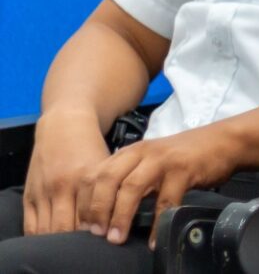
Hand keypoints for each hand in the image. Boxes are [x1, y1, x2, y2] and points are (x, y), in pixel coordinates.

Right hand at [22, 109, 110, 235]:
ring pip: (46, 230)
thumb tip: (118, 218)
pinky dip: (41, 237)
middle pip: (65, 228)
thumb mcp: (107, 164)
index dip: (95, 234)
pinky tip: (53, 239)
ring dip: (58, 242)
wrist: (65, 125)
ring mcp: (43, 191)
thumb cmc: (91, 146)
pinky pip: (30, 226)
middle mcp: (62, 186)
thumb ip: (111, 190)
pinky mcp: (29, 195)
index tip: (104, 239)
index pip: (89, 218)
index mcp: (85, 178)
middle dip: (77, 242)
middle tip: (88, 246)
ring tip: (72, 245)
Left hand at [74, 121, 241, 246]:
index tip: (82, 227)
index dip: (84, 202)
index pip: (94, 174)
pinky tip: (155, 240)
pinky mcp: (184, 169)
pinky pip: (166, 201)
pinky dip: (158, 224)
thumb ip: (130, 177)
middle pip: (107, 179)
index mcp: (130, 152)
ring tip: (117, 239)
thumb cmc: (185, 156)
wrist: (224, 141)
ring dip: (121, 216)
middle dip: (97, 209)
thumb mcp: (152, 162)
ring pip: (132, 188)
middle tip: (96, 234)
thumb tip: (104, 212)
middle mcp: (142, 152)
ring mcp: (163, 159)